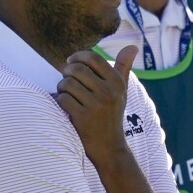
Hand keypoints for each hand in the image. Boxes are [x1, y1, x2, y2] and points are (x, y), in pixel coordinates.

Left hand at [56, 46, 136, 163]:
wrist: (109, 146)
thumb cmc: (112, 114)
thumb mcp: (121, 91)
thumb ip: (124, 67)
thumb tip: (133, 46)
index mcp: (117, 82)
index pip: (92, 58)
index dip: (77, 57)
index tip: (71, 62)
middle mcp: (108, 92)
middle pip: (76, 69)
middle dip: (66, 72)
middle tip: (67, 79)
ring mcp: (96, 105)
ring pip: (67, 84)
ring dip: (62, 87)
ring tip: (67, 93)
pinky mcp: (82, 117)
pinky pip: (62, 99)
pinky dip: (59, 101)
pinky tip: (65, 106)